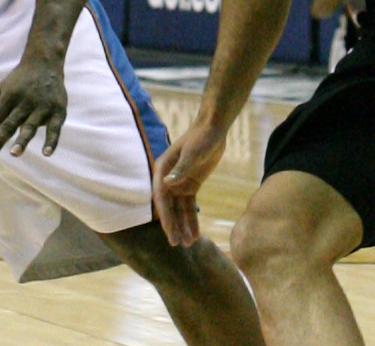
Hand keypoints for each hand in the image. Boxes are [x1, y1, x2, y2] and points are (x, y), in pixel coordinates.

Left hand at [0, 55, 66, 162]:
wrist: (45, 61)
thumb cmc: (20, 79)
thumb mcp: (3, 88)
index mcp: (8, 97)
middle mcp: (24, 102)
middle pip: (9, 125)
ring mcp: (42, 107)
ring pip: (30, 126)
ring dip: (22, 140)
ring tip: (14, 153)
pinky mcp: (58, 111)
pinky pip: (54, 128)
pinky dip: (51, 141)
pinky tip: (46, 153)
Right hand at [152, 121, 225, 245]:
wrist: (214, 130)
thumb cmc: (201, 137)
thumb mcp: (193, 152)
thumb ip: (181, 168)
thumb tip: (167, 184)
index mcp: (163, 168)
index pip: (160, 196)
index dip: (164, 216)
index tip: (170, 232)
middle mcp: (168, 178)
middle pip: (168, 206)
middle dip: (172, 225)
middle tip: (176, 244)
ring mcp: (180, 182)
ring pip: (179, 209)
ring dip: (183, 225)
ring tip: (189, 244)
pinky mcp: (191, 185)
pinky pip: (190, 206)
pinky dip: (192, 220)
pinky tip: (196, 234)